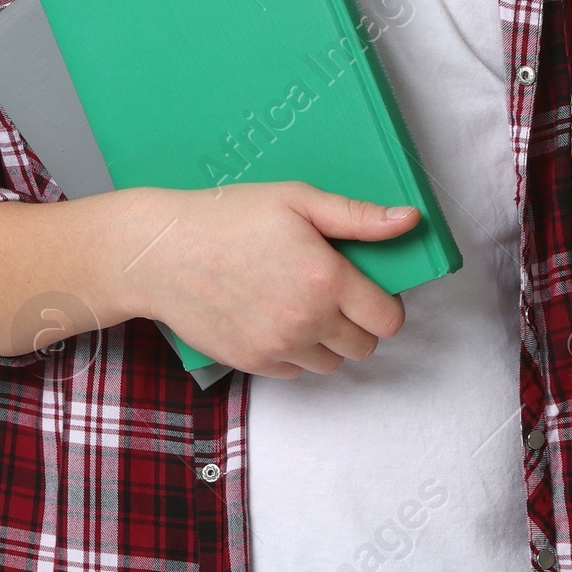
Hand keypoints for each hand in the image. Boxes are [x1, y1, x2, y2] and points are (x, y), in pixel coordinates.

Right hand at [113, 183, 417, 376]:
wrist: (161, 252)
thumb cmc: (227, 217)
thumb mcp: (297, 200)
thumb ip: (358, 216)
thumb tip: (409, 221)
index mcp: (326, 279)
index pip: (388, 319)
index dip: (385, 305)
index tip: (368, 289)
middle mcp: (307, 320)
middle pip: (365, 346)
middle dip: (358, 323)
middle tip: (334, 294)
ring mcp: (278, 347)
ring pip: (332, 364)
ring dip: (328, 340)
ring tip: (302, 305)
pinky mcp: (253, 363)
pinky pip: (296, 371)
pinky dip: (295, 352)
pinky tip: (275, 317)